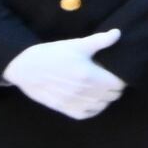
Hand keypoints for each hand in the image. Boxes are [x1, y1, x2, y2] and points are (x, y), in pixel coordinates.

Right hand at [4, 31, 126, 120]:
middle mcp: (84, 92)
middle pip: (112, 96)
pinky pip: (86, 114)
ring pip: (101, 106)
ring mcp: (74, 102)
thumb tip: (118, 33)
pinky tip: (92, 100)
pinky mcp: (64, 109)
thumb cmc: (52, 54)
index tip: (118, 73)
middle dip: (114, 88)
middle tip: (110, 79)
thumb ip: (99, 41)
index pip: (118, 84)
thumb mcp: (76, 45)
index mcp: (89, 76)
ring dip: (105, 98)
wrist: (26, 68)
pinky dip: (93, 109)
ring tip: (101, 89)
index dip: (121, 79)